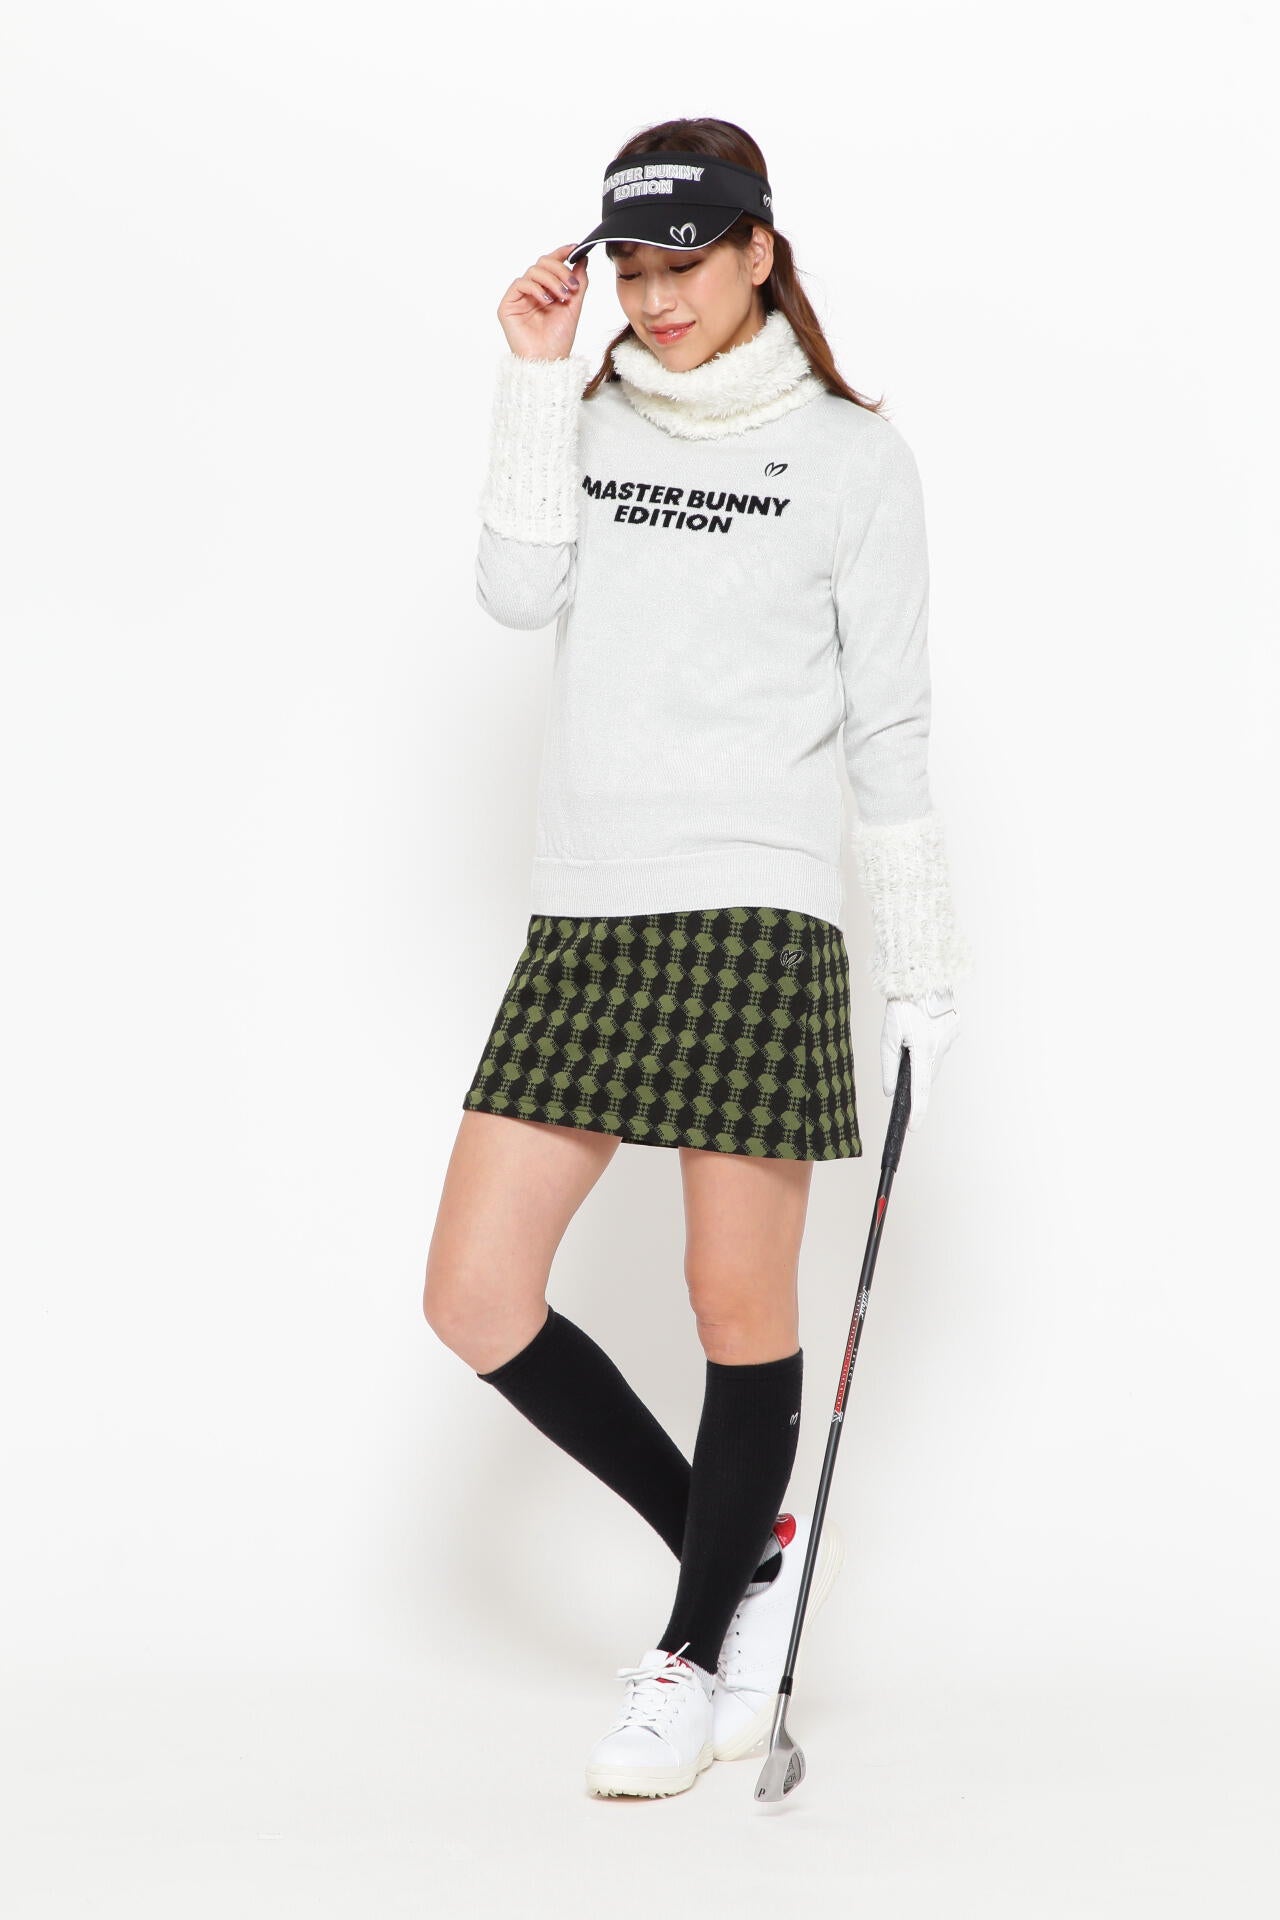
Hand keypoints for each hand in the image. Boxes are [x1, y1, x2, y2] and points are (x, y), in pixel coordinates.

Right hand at [497, 245, 588, 360]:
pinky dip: (536, 288)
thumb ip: (578, 282)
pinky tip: (546, 300)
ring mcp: (519, 297)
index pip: (551, 264)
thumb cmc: (559, 339)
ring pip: (533, 271)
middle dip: (559, 270)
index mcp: (546, 290)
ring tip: (562, 296)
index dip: (561, 253)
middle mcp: (531, 291)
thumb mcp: (574, 305)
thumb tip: (582, 259)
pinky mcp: (508, 305)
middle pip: (542, 263)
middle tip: (572, 285)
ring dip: (551, 280)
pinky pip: (520, 283)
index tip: (575, 248)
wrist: (548, 361)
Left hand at [881, 988, 959, 1131]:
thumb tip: (889, 1091)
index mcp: (923, 1049)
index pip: (920, 1088)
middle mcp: (941, 1046)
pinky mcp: (954, 1028)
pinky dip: (931, 1045)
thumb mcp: (888, 1036)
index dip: (917, 1110)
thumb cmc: (902, 1005)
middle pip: (927, 1074)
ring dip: (923, 1060)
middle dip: (916, 1078)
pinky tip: (923, 1030)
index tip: (913, 1127)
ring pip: (934, 1060)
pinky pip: (940, 1045)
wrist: (921, 976)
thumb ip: (888, 1065)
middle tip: (903, 1058)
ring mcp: (950, 1037)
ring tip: (912, 1040)